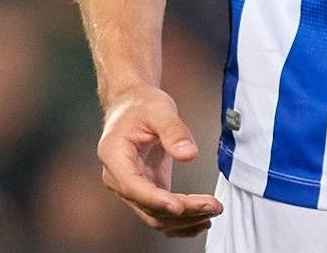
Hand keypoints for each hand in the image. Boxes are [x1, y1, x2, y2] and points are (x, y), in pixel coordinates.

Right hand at [97, 83, 222, 237]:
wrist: (132, 105)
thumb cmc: (141, 106)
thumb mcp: (159, 109)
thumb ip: (174, 131)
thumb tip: (189, 155)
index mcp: (114, 157)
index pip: (133, 186)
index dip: (156, 199)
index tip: (180, 206)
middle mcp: (119, 178)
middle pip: (148, 207)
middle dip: (182, 212)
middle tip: (212, 207)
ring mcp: (132, 187)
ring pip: (155, 215)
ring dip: (184, 220)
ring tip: (212, 213)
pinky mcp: (147, 189)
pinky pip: (161, 212)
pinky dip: (180, 221)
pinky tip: (200, 220)